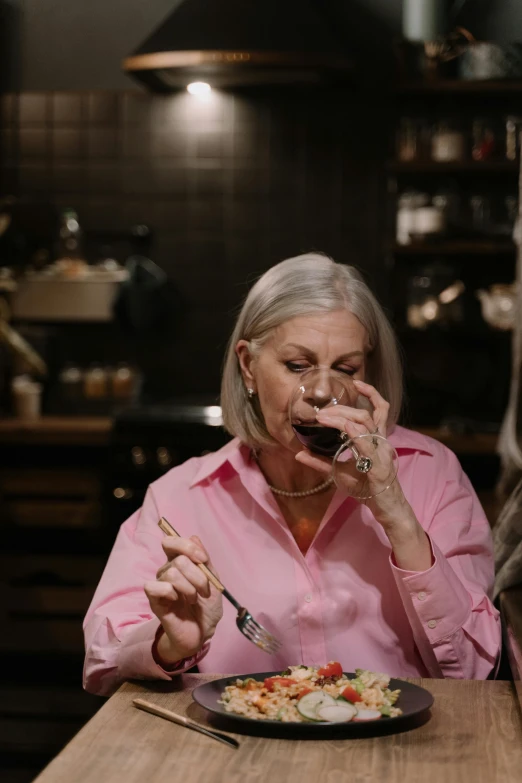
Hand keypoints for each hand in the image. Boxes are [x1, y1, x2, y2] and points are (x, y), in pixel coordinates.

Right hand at [144, 535, 222, 663]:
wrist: (203, 632)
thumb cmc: (207, 606)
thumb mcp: (213, 580)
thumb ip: (204, 559)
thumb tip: (194, 536)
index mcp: (180, 562)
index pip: (171, 541)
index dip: (187, 547)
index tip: (203, 560)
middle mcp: (167, 570)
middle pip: (178, 560)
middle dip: (198, 576)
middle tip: (204, 591)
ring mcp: (160, 585)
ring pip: (172, 573)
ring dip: (189, 588)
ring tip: (193, 599)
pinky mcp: (154, 600)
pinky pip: (156, 587)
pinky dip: (172, 593)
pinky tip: (177, 602)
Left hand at [295, 379, 409, 526]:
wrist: (387, 509)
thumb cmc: (368, 489)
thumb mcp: (340, 474)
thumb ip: (320, 463)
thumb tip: (298, 454)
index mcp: (376, 440)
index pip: (379, 410)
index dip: (370, 394)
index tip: (355, 383)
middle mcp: (381, 442)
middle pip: (366, 415)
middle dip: (343, 409)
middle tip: (322, 411)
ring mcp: (382, 453)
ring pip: (366, 425)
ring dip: (343, 418)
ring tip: (323, 418)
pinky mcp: (379, 467)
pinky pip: (367, 446)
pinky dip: (355, 434)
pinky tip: (344, 428)